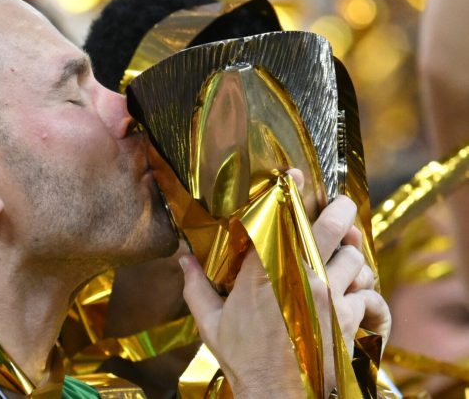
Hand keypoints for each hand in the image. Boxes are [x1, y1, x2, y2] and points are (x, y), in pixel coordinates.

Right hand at [180, 172, 390, 397]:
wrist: (276, 393)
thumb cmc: (243, 357)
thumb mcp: (210, 322)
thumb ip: (196, 286)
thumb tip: (182, 259)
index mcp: (264, 270)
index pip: (283, 217)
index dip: (294, 190)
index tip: (298, 175)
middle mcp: (302, 276)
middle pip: (333, 228)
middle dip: (341, 211)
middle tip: (341, 206)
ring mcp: (330, 296)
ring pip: (356, 260)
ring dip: (354, 259)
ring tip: (348, 261)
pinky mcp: (349, 319)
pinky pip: (368, 295)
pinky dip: (365, 294)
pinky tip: (356, 298)